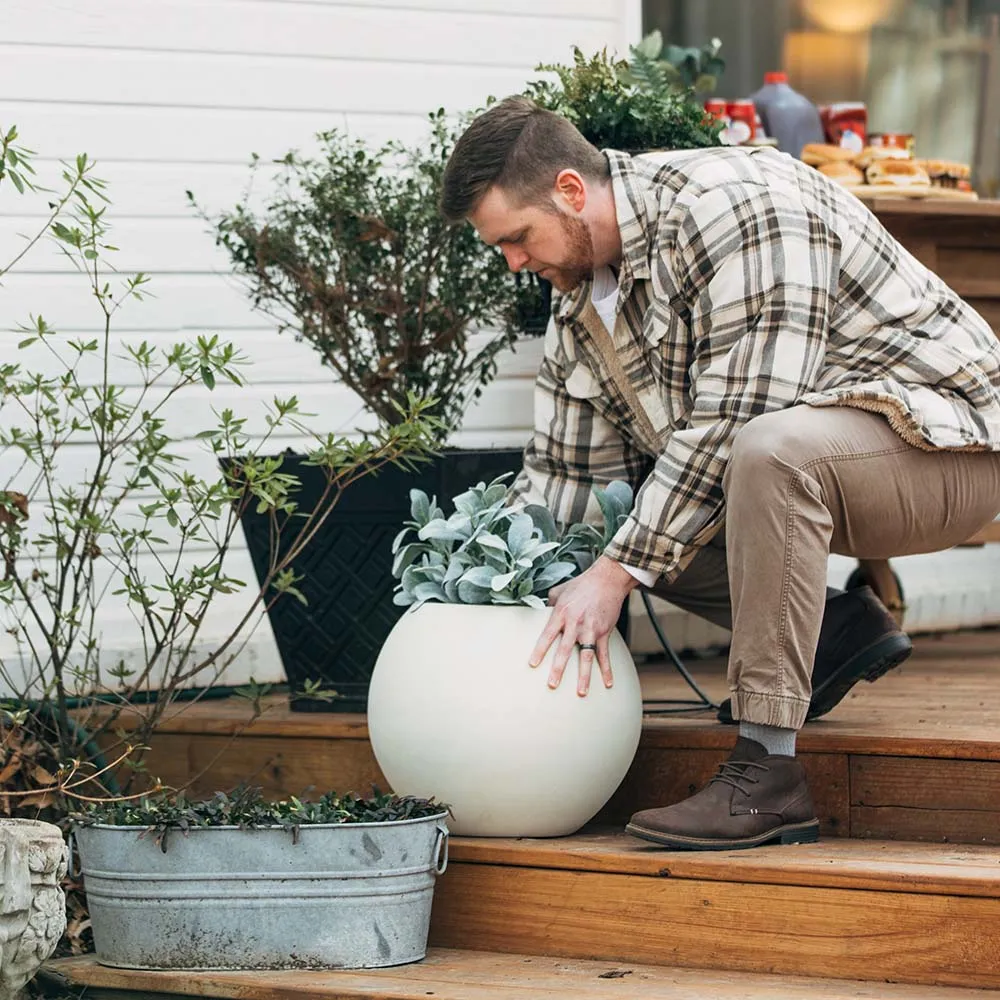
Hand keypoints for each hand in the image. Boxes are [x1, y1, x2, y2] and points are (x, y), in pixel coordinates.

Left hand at [529, 555, 638, 696]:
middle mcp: (575, 623)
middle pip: (565, 650)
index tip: (533, 664)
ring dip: (584, 676)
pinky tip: (608, 683)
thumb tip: (541, 610)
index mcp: (561, 613)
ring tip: (581, 692)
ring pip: (586, 656)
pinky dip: (607, 669)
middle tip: (552, 684)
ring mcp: (591, 629)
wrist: (607, 579)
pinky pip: (605, 654)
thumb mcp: (560, 590)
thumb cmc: (582, 584)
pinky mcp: (604, 631)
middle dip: (558, 668)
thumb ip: (549, 603)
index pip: (547, 635)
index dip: (540, 650)